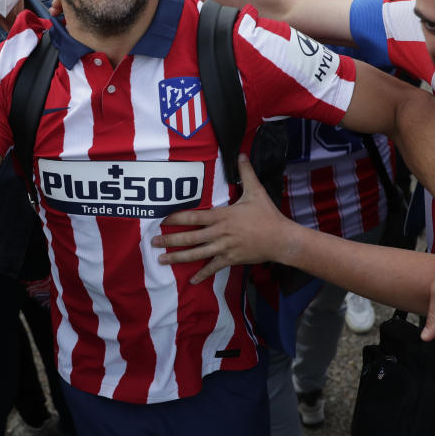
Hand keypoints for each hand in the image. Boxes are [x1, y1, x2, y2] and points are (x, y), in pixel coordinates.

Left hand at [152, 154, 290, 282]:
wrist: (281, 239)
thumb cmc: (267, 215)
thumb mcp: (256, 191)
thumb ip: (246, 173)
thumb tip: (242, 154)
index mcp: (222, 216)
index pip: (193, 217)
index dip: (176, 218)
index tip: (162, 220)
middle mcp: (219, 233)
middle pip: (190, 238)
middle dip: (170, 240)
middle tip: (153, 242)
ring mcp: (223, 248)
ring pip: (196, 254)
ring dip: (178, 258)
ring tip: (161, 260)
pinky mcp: (230, 259)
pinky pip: (212, 268)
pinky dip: (201, 275)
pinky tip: (191, 281)